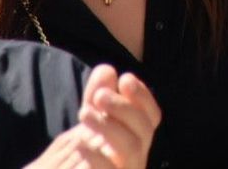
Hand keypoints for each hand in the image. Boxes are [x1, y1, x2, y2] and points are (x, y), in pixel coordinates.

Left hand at [26, 65, 160, 168]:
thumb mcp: (87, 120)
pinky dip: (97, 157)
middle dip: (125, 108)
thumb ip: (97, 95)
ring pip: (132, 148)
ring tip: (83, 113)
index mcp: (134, 139)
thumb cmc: (76, 155)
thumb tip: (108, 70)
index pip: (151, 117)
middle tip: (99, 96)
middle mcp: (135, 157)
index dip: (143, 97)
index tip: (124, 79)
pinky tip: (79, 144)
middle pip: (145, 130)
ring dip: (110, 126)